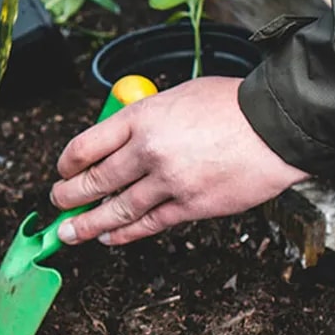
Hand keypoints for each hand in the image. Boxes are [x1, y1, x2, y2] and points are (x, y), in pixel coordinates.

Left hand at [49, 76, 309, 245]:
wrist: (277, 126)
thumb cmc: (232, 106)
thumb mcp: (177, 96)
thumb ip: (146, 118)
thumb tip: (121, 140)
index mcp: (142, 117)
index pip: (86, 145)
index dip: (67, 163)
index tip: (62, 170)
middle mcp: (148, 151)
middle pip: (95, 181)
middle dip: (68, 196)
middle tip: (57, 203)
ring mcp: (168, 182)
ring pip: (116, 210)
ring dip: (87, 225)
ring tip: (69, 233)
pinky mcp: (190, 206)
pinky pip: (148, 225)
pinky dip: (124, 234)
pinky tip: (109, 237)